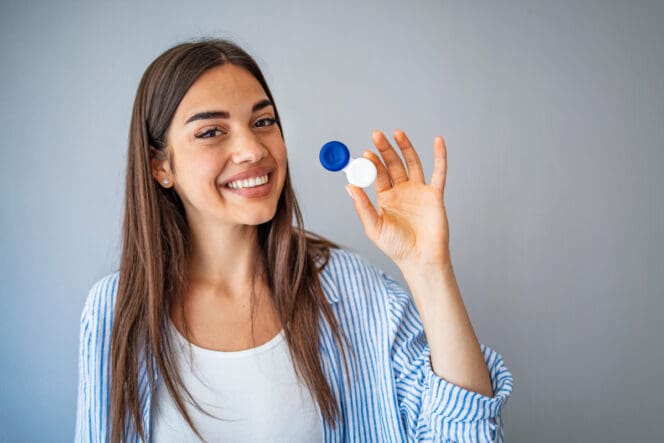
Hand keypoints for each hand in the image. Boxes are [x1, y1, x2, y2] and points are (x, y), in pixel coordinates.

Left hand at [346, 129, 450, 269]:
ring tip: (397, 133)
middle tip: (376, 135)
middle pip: (393, 164)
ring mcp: (419, 191)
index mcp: (386, 198)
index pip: (377, 175)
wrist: (420, 259)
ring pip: (412, 163)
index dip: (371, 163)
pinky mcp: (434, 195)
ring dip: (405, 147)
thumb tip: (349, 186)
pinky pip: (439, 172)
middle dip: (385, 150)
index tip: (365, 154)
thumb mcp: (374, 227)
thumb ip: (362, 206)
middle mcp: (402, 191)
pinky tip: (438, 140)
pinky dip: (440, 156)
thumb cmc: (396, 247)